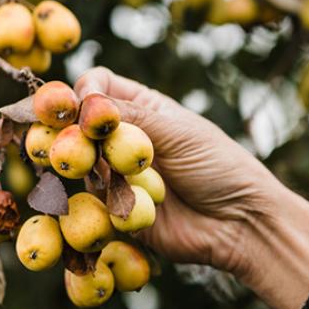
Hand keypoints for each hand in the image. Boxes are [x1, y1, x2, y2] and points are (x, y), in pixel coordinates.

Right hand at [75, 67, 308, 308]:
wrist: (238, 222)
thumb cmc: (218, 166)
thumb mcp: (178, 132)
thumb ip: (131, 116)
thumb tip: (84, 100)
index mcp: (144, 108)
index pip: (99, 85)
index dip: (85, 91)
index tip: (80, 106)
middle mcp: (125, 137)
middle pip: (81, 124)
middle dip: (72, 130)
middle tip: (70, 142)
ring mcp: (118, 173)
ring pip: (80, 162)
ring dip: (83, 165)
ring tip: (97, 173)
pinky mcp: (117, 207)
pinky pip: (92, 199)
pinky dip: (94, 197)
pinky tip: (107, 199)